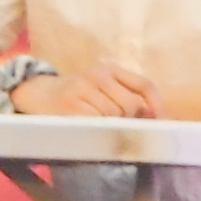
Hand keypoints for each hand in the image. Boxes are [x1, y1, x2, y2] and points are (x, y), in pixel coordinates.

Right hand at [13, 63, 159, 118]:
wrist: (34, 92)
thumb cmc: (74, 95)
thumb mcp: (101, 88)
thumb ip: (126, 98)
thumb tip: (155, 120)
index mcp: (109, 69)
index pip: (144, 85)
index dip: (158, 106)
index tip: (165, 123)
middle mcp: (97, 74)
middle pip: (131, 105)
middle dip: (130, 121)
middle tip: (120, 129)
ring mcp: (82, 88)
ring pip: (115, 116)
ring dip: (113, 128)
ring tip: (100, 129)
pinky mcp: (70, 105)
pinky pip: (97, 124)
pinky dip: (99, 131)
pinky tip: (91, 131)